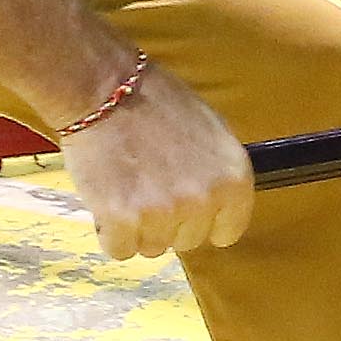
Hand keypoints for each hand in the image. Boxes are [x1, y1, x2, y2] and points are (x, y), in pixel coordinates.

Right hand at [53, 63, 253, 262]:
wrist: (107, 90)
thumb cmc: (158, 102)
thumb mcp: (212, 131)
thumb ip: (219, 173)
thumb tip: (219, 204)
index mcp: (234, 179)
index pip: (228, 231)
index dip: (205, 220)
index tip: (189, 208)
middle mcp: (204, 201)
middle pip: (188, 241)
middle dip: (170, 221)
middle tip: (151, 185)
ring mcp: (163, 213)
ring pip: (153, 248)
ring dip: (139, 227)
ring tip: (128, 187)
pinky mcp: (123, 220)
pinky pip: (120, 249)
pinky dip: (111, 232)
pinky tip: (109, 200)